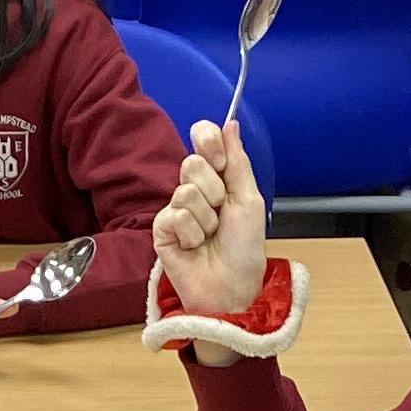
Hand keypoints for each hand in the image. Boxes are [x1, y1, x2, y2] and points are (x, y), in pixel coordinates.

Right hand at [152, 119, 267, 317]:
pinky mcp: (161, 231)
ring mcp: (175, 210)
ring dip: (206, 219)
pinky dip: (191, 234)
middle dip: (214, 191)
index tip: (222, 163)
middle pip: (192, 163)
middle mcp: (193, 189)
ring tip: (209, 238)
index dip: (209, 143)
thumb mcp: (249, 200)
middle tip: (221, 215)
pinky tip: (193, 248)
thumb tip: (230, 122)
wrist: (232, 288)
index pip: (203, 137)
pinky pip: (174, 216)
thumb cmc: (244, 249)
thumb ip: (238, 161)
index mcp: (216, 177)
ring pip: (185, 192)